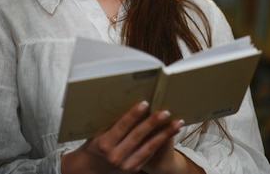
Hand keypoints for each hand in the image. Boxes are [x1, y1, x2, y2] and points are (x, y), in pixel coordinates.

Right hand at [61, 100, 184, 173]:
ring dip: (164, 134)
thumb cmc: (95, 144)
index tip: (144, 103)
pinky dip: (161, 142)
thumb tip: (127, 102)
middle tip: (165, 112)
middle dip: (153, 123)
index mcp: (105, 144)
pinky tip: (170, 133)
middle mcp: (115, 156)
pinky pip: (150, 154)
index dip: (133, 115)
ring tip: (177, 123)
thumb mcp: (98, 133)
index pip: (122, 126)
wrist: (92, 168)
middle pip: (138, 136)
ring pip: (149, 147)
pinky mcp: (134, 169)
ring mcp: (126, 165)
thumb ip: (111, 123)